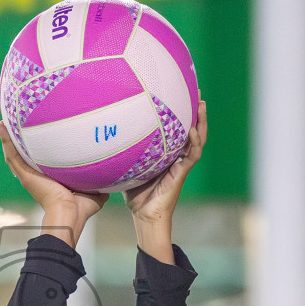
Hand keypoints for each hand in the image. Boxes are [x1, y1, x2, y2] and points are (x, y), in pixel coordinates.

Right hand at [0, 121, 107, 248]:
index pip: (43, 159)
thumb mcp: (94, 191)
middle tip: (16, 121)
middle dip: (21, 139)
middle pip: (25, 153)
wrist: (69, 214)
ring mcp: (28, 174)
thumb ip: (100, 181)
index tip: (40, 133)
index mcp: (50, 178)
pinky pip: (12, 154)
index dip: (40, 147)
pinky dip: (5, 140)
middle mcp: (36, 175)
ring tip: (5, 120)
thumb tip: (113, 174)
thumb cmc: (81, 209)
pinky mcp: (24, 173)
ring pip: (15, 151)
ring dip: (9, 136)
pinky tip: (1, 125)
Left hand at [123, 100, 207, 264]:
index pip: (176, 128)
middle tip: (195, 90)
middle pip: (191, 128)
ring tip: (201, 104)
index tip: (178, 92)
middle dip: (195, 110)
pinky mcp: (182, 172)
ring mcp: (181, 164)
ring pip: (197, 138)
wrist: (144, 215)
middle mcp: (177, 155)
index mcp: (167, 153)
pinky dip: (194, 141)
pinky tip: (192, 129)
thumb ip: (122, 152)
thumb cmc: (133, 194)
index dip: (180, 112)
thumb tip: (102, 135)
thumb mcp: (127, 167)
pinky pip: (192, 154)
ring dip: (201, 121)